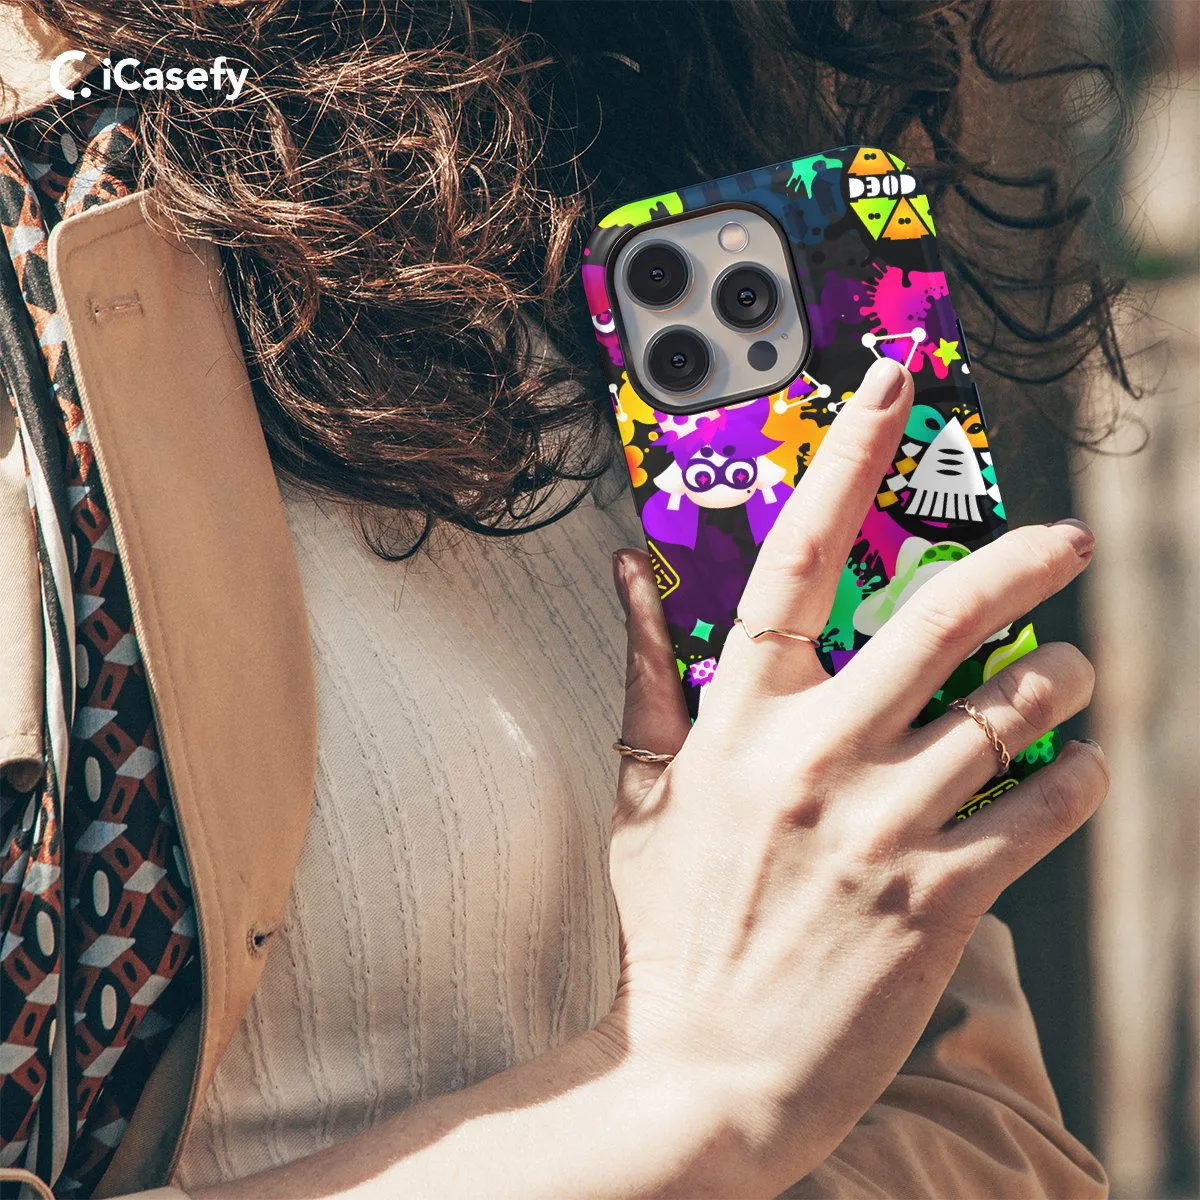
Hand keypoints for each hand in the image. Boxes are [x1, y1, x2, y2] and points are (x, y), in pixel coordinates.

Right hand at [604, 357, 1107, 1194]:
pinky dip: (1077, 775)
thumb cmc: (672, 927)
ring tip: (1074, 675)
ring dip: (1064, 679)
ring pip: (1012, 710)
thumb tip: (629, 575)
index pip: (797, 557)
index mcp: (739, 720)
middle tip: (1067, 539)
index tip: (890, 386)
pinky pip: (1041, 808)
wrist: (704, 1072)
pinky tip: (1075, 767)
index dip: (845, 458)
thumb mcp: (642, 794)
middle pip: (941, 617)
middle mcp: (815, 756)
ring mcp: (882, 826)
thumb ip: (648, 674)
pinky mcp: (940, 898)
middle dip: (1023, 560)